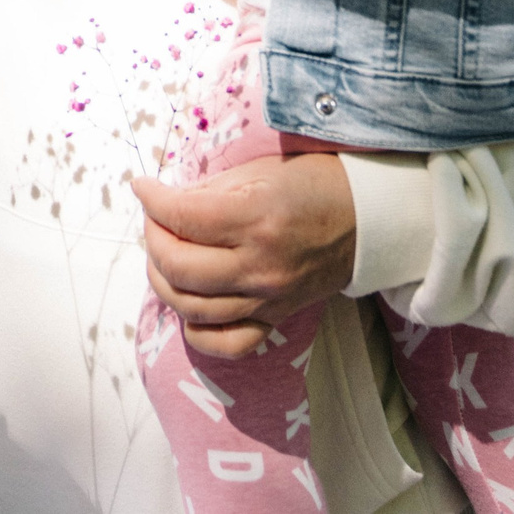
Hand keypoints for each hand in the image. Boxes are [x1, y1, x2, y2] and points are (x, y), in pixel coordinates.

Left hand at [130, 152, 356, 357]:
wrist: (369, 219)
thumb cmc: (314, 185)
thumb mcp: (259, 171)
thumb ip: (208, 191)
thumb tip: (164, 203)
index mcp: (257, 218)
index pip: (181, 216)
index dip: (151, 198)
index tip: (143, 187)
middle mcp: (260, 265)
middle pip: (178, 268)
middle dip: (153, 239)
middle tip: (155, 220)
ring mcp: (268, 299)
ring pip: (191, 307)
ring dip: (163, 279)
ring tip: (166, 255)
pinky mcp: (276, 318)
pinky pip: (225, 343)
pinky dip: (197, 328)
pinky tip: (191, 299)